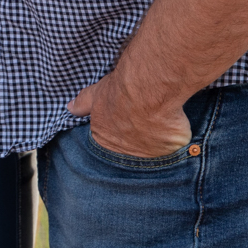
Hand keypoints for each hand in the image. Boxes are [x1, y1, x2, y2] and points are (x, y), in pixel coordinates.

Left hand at [67, 78, 191, 160]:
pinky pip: (176, 149)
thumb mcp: (96, 94)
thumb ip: (83, 104)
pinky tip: (177, 126)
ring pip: (155, 153)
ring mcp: (150, 156)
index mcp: (105, 141)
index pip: (111, 143)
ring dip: (157, 143)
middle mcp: (126, 155)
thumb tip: (70, 108)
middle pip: (133, 151)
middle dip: (138, 141)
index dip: (120, 132)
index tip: (127, 122)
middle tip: (144, 123)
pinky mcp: (172, 152)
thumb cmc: (120, 90)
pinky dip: (177, 139)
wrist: (147, 90)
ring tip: (161, 123)